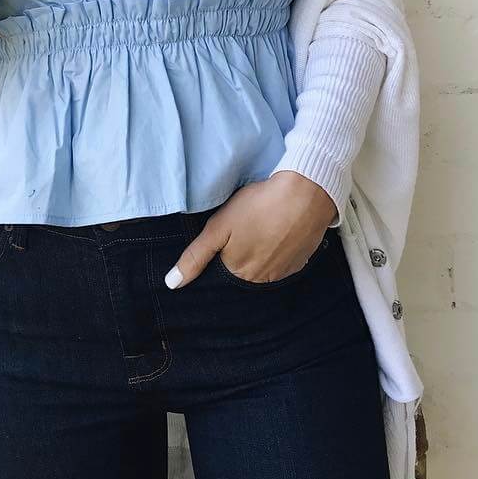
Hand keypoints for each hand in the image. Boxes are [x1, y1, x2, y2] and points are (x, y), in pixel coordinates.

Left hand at [164, 173, 336, 288]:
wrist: (305, 194)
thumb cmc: (259, 206)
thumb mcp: (219, 226)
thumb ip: (196, 256)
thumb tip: (172, 284)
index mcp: (238, 272)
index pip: (222, 269)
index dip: (223, 249)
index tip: (230, 233)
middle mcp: (262, 279)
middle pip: (243, 269)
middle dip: (242, 251)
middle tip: (247, 224)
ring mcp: (284, 272)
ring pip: (264, 265)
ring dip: (261, 250)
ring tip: (264, 225)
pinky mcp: (301, 261)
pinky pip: (284, 261)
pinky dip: (280, 248)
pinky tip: (280, 229)